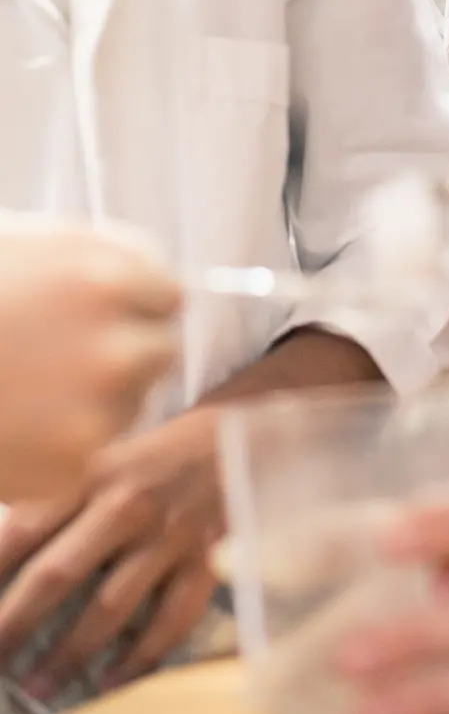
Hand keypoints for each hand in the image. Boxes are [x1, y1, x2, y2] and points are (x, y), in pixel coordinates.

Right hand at [0, 220, 178, 499]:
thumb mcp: (28, 246)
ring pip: (126, 406)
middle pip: (159, 352)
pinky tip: (8, 426)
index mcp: (108, 276)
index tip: (99, 315)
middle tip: (59, 359)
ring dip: (90, 402)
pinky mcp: (70, 467)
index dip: (132, 306)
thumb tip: (161, 291)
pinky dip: (54, 450)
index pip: (168, 295)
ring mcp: (98, 412)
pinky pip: (86, 454)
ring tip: (19, 390)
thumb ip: (99, 265)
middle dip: (123, 355)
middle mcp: (118, 344)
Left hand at [0, 409, 221, 696]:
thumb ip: (61, 500)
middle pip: (58, 574)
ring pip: (110, 605)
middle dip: (16, 625)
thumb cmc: (156, 454)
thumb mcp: (103, 459)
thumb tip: (8, 556)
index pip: (25, 529)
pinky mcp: (204, 559)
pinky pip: (171, 618)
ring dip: (70, 653)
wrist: (236, 437)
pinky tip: (114, 680)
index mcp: (93, 473)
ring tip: (39, 686)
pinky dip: (141, 655)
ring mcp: (168, 536)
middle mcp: (126, 505)